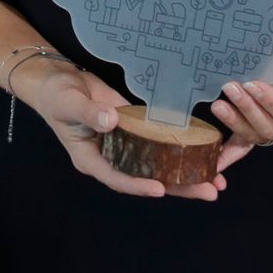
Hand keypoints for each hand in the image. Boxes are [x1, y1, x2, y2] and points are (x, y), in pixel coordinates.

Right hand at [20, 58, 226, 201]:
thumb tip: (112, 122)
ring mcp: (126, 146)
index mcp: (92, 160)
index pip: (118, 178)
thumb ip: (89, 114)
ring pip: (158, 164)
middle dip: (179, 187)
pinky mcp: (136, 130)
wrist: (59, 81)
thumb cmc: (57, 95)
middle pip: (147, 178)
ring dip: (186, 173)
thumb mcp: (69, 103)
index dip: (138, 185)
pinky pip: (159, 144)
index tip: (160, 189)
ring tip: (215, 180)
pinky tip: (203, 152)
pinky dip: (179, 148)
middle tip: (209, 191)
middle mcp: (112, 158)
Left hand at [211, 37, 272, 169]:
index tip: (254, 85)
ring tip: (219, 104)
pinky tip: (213, 162)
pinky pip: (245, 146)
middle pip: (272, 129)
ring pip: (256, 135)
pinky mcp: (262, 131)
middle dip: (249, 110)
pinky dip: (228, 155)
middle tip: (231, 89)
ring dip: (235, 121)